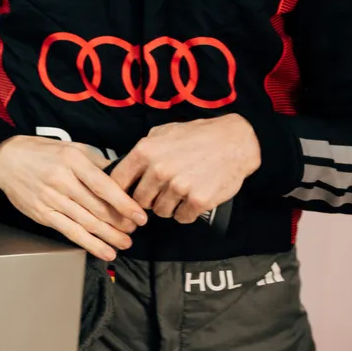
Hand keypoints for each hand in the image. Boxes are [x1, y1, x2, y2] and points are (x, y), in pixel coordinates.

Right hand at [0, 135, 147, 261]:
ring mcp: (50, 198)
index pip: (104, 186)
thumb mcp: (72, 148)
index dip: (125, 204)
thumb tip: (125, 177)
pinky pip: (70, 231)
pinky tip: (105, 251)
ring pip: (87, 223)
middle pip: (98, 208)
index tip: (140, 216)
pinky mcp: (43, 213)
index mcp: (72, 160)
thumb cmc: (42, 152)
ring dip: (110, 236)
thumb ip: (98, 163)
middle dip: (120, 223)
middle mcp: (61, 180)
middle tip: (134, 230)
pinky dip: (90, 244)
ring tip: (125, 243)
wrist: (6, 159)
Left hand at [109, 114, 259, 223]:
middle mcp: (159, 170)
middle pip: (138, 201)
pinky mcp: (198, 200)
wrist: (234, 142)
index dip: (118, 191)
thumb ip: (143, 150)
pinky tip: (191, 201)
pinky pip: (181, 218)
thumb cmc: (197, 136)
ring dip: (168, 206)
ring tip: (179, 193)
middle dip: (147, 199)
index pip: (117, 181)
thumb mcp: (162, 133)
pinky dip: (185, 213)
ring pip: (160, 211)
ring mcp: (179, 186)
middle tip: (160, 193)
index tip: (123, 197)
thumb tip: (124, 167)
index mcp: (145, 151)